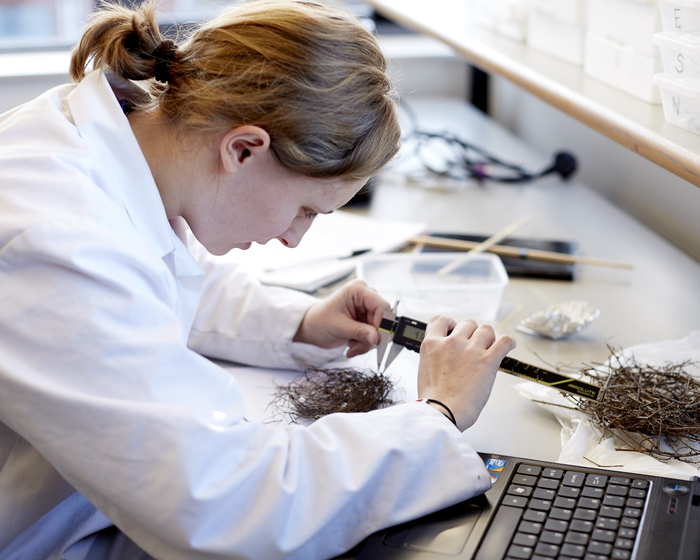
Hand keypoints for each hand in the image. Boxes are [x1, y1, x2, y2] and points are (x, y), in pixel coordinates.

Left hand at [293, 279, 390, 357]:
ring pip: (379, 330)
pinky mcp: (366, 319)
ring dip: (366, 343)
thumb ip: (360, 332)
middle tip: (357, 347)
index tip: (376, 340)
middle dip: (372, 337)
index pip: (382, 306)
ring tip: (351, 345)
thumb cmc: (319, 321)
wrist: (311, 328)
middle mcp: (365, 296)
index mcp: (358, 290)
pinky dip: (365, 343)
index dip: (382, 324)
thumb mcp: (339, 327)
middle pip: (383, 320)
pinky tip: (352, 344)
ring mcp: (367, 308)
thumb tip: (376, 338)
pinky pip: (374, 335)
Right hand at [417, 316, 515, 430]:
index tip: (454, 328)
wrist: (442, 412)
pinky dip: (509, 342)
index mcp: (432, 345)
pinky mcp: (488, 360)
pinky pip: (504, 341)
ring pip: (486, 329)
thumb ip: (435, 358)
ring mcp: (470, 350)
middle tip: (474, 345)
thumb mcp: (424, 371)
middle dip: (472, 333)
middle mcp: (451, 343)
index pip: (440, 320)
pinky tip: (509, 346)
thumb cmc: (434, 400)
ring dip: (489, 337)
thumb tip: (445, 359)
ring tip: (490, 347)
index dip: (450, 323)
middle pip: (467, 323)